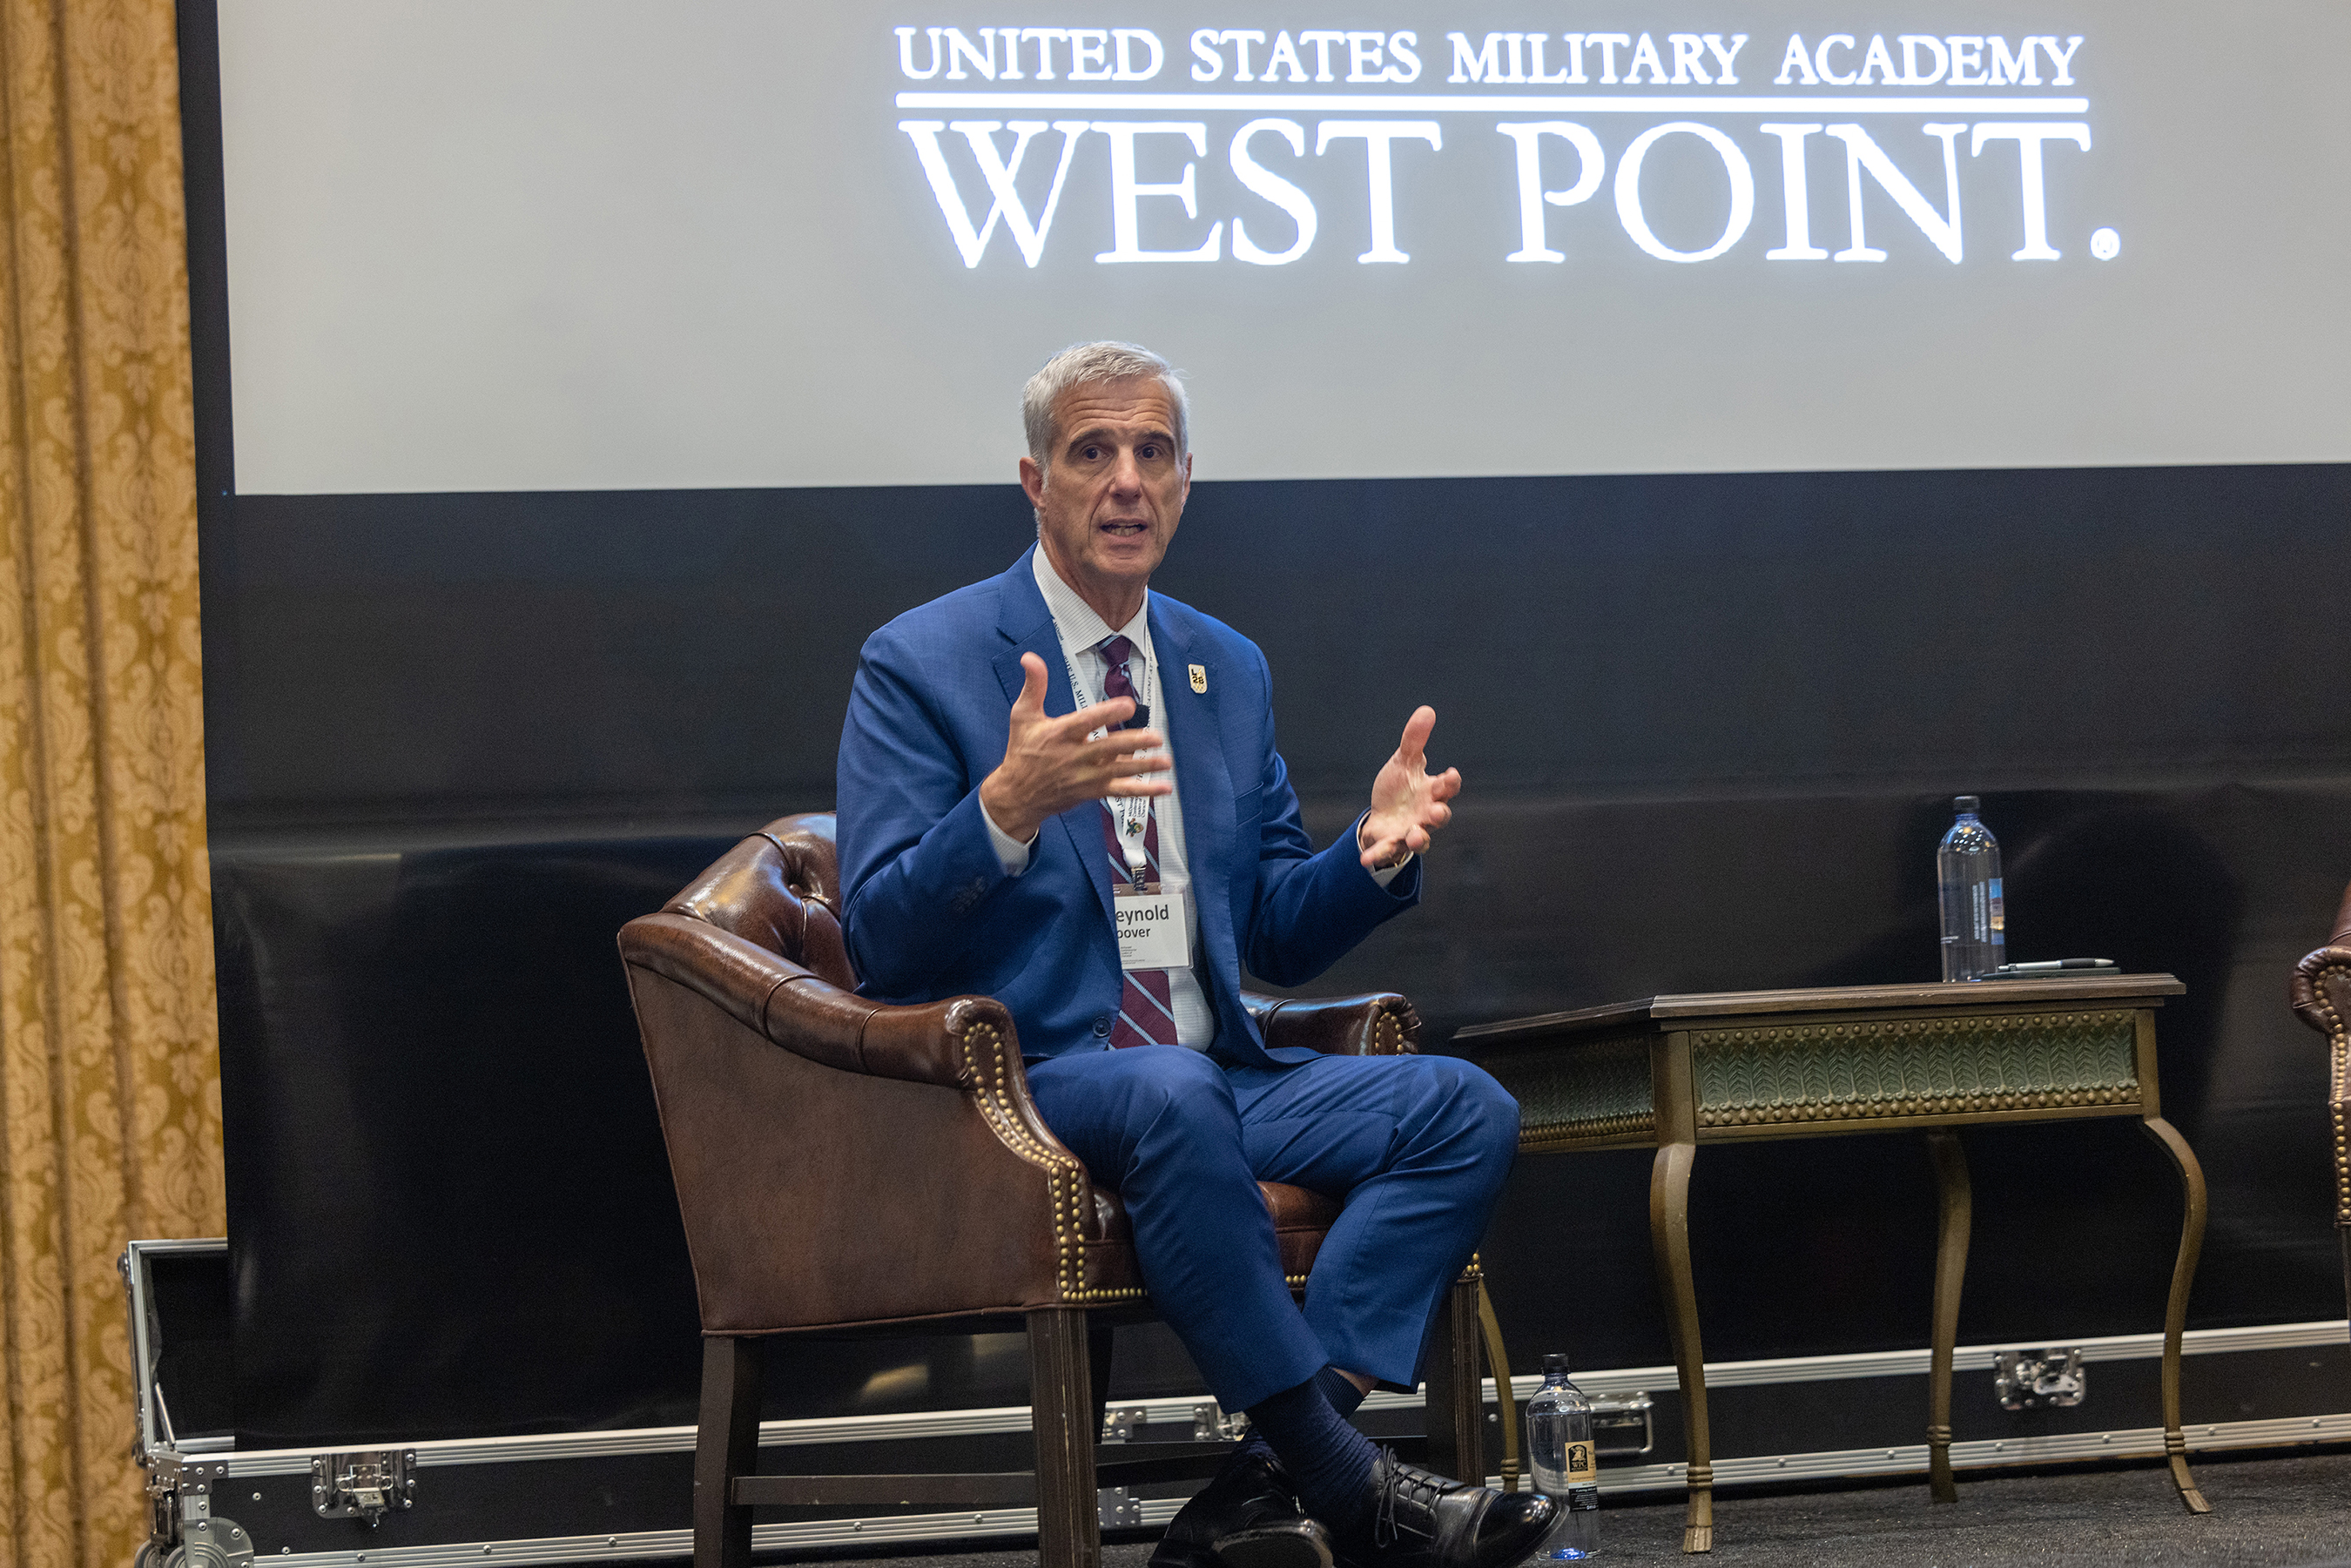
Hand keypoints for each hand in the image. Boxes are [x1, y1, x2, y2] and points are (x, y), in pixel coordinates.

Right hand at [981, 653, 1171, 843]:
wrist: (1017, 794)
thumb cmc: (1022, 751)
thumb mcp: (1023, 715)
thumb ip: (1034, 685)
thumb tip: (1030, 657)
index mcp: (1059, 734)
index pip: (1086, 722)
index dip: (1107, 714)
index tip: (1127, 705)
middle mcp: (1073, 757)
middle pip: (1107, 749)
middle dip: (1133, 743)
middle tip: (1156, 737)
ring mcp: (1084, 777)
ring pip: (1118, 772)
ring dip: (1144, 766)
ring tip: (1165, 761)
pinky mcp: (1091, 792)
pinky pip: (1120, 792)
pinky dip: (1142, 790)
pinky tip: (1162, 786)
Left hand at [1357, 706, 1460, 869]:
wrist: (1383, 812)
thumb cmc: (1400, 786)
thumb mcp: (1404, 761)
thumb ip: (1414, 740)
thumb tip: (1426, 710)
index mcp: (1431, 791)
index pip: (1447, 787)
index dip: (1451, 782)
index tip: (1451, 774)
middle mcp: (1426, 814)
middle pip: (1440, 816)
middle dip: (1441, 814)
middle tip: (1438, 811)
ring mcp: (1411, 831)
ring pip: (1421, 839)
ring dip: (1419, 839)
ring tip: (1415, 835)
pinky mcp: (1393, 843)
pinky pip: (1388, 852)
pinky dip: (1378, 856)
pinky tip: (1365, 860)